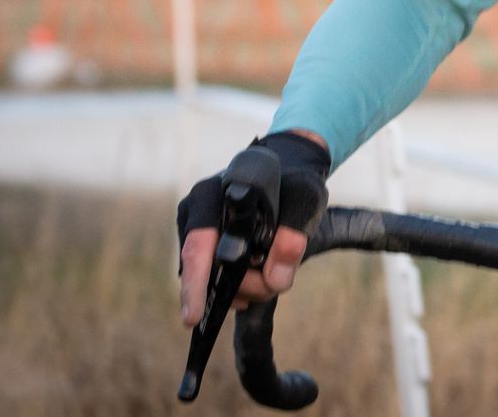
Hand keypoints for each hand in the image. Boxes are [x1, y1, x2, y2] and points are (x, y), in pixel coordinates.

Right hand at [176, 130, 329, 326]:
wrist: (286, 179)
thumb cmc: (293, 186)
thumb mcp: (305, 201)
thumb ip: (293, 236)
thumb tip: (275, 281)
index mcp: (212, 195)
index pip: (198, 245)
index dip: (195, 284)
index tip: (193, 318)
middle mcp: (194, 213)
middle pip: (207, 271)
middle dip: (242, 287)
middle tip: (272, 287)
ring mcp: (195, 233)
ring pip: (212, 280)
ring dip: (244, 288)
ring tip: (272, 275)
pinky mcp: (203, 249)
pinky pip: (214, 279)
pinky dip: (238, 287)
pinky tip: (257, 283)